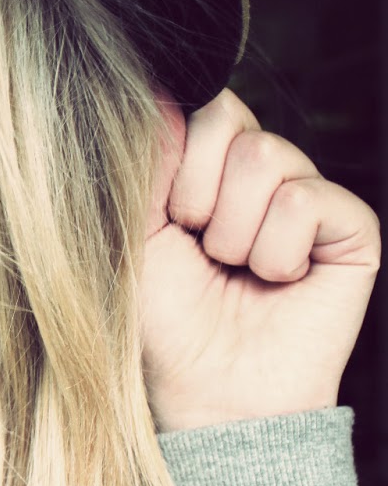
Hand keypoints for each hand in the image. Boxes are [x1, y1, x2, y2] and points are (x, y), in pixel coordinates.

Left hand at [140, 90, 379, 431]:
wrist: (210, 393)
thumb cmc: (168, 323)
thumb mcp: (136, 233)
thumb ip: (146, 160)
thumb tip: (161, 92)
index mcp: (212, 169)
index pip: (201, 108)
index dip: (175, 164)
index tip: (169, 223)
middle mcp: (264, 176)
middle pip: (230, 119)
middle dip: (199, 196)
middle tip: (205, 253)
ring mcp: (310, 197)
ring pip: (266, 157)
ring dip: (235, 233)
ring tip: (240, 273)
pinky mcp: (351, 228)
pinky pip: (305, 199)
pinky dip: (277, 251)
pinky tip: (279, 283)